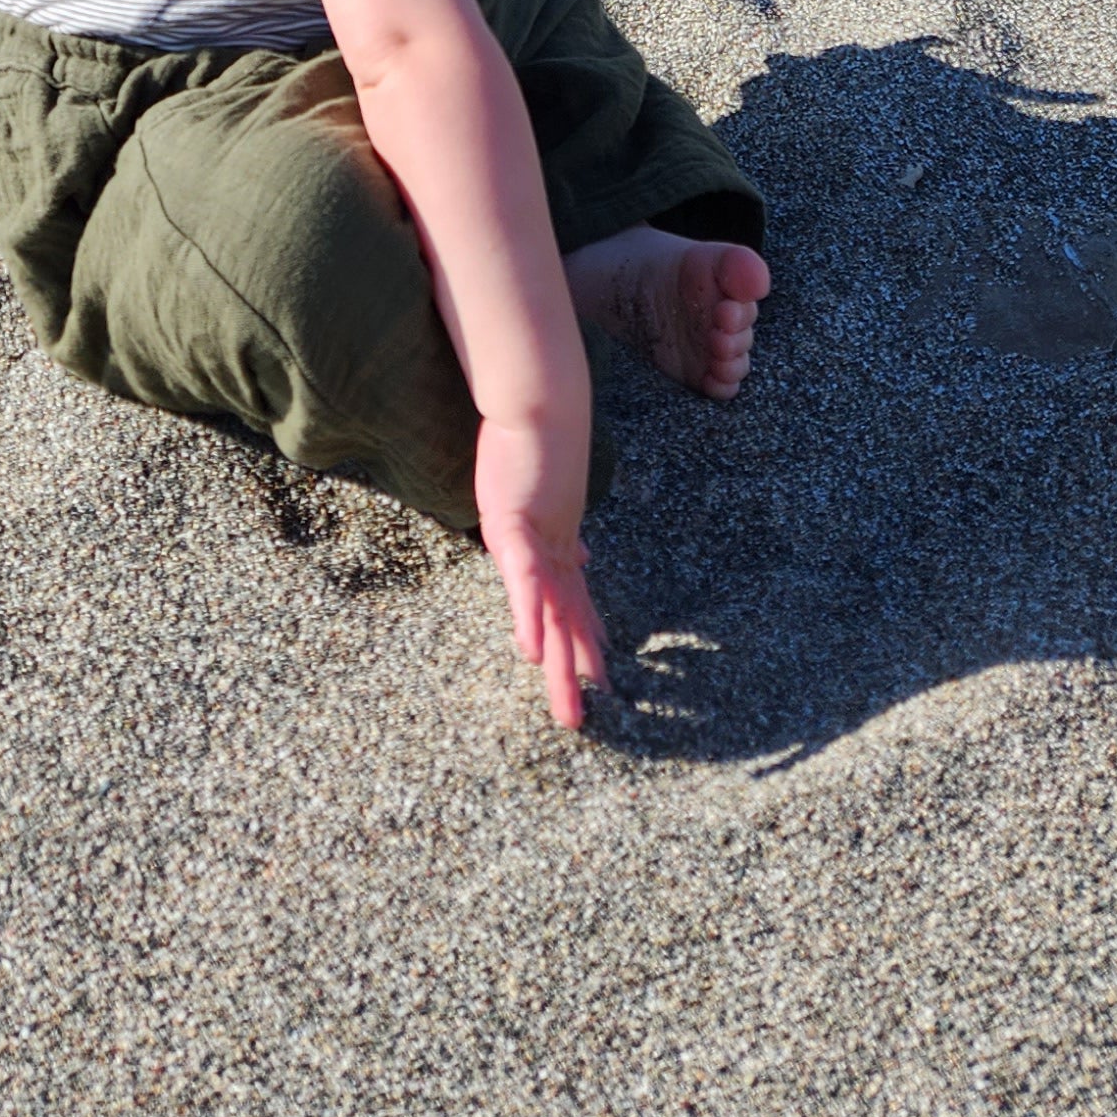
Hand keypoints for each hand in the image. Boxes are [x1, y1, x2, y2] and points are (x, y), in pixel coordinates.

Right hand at [474, 411, 609, 729]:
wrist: (540, 398)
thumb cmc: (536, 440)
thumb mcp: (542, 495)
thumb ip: (556, 531)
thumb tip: (581, 555)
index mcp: (560, 545)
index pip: (575, 602)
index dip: (585, 640)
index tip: (600, 674)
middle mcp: (557, 551)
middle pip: (567, 621)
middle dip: (574, 671)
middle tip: (584, 718)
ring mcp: (540, 542)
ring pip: (550, 616)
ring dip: (558, 666)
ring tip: (567, 709)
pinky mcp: (517, 527)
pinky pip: (525, 582)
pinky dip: (529, 618)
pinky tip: (532, 653)